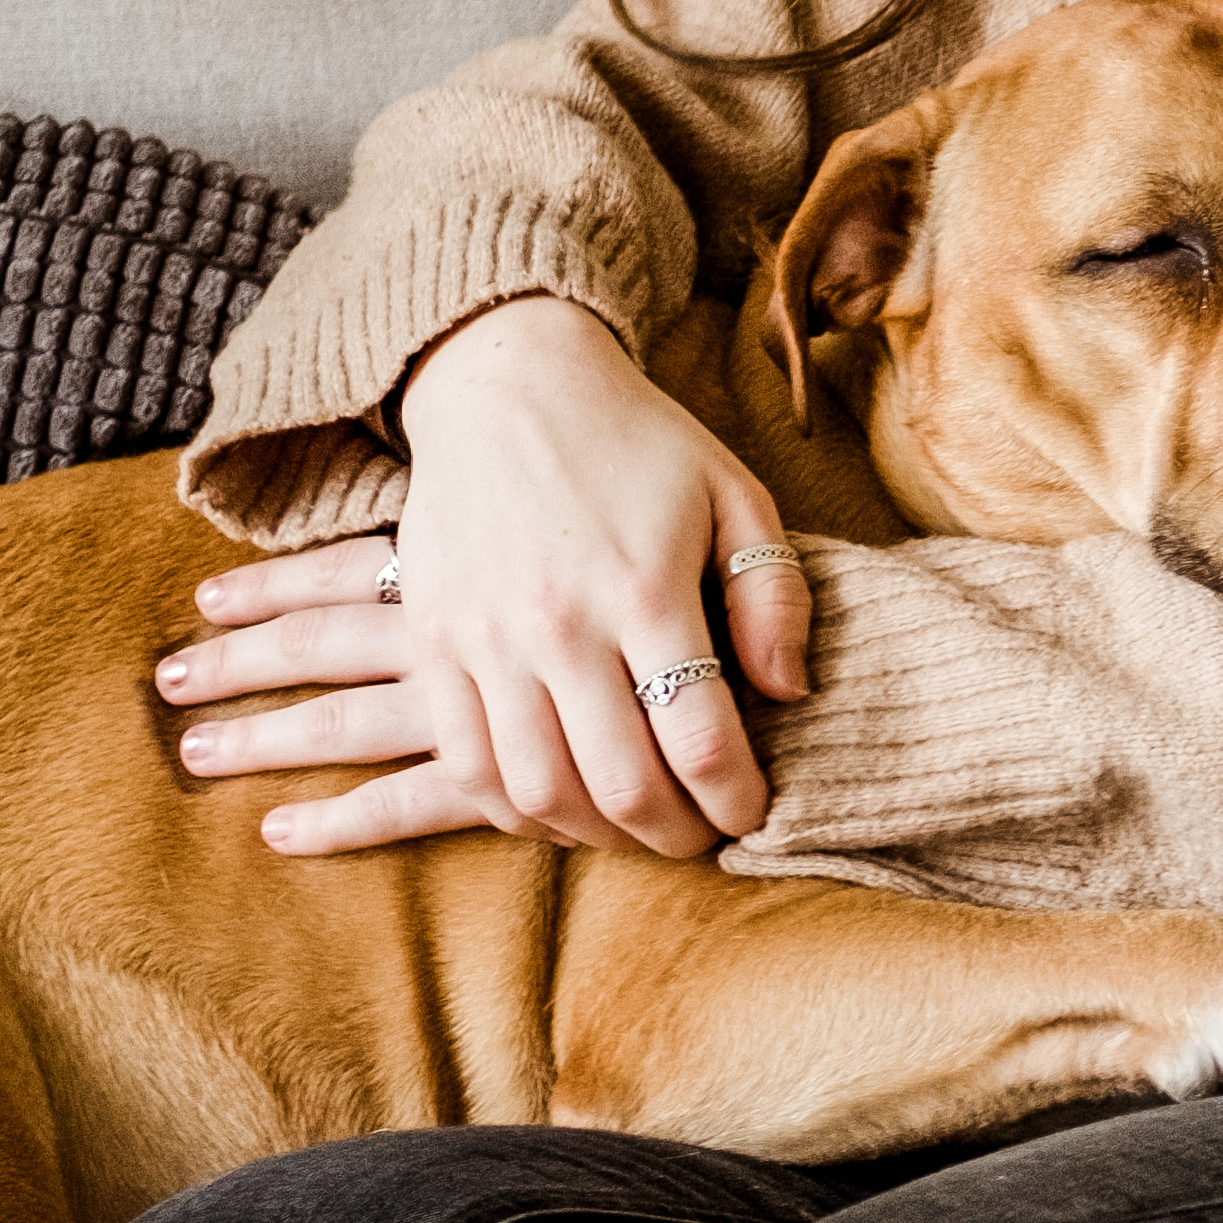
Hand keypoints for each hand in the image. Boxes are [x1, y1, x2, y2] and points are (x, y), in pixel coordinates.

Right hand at [155, 297, 818, 857]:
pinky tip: (558, 808)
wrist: (504, 384)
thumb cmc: (637, 443)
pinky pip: (468, 763)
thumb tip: (789, 694)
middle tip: (700, 839)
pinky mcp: (433, 642)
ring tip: (633, 828)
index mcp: (646, 589)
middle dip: (674, 835)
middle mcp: (560, 625)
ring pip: (540, 792)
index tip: (754, 815)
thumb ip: (773, 595)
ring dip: (595, 836)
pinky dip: (516, 809)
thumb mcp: (733, 495)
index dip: (736, 800)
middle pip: (621, 786)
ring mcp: (486, 639)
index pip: (701, 739)